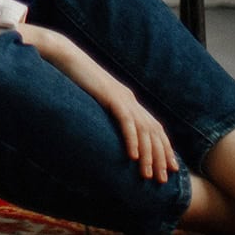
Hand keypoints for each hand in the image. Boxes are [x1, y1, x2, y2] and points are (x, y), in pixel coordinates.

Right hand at [20, 22, 178, 182]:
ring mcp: (122, 97)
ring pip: (143, 131)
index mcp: (128, 100)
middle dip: (160, 157)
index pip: (154, 127)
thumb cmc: (74, 77)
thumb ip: (102, 109)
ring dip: (147, 155)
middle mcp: (130, 99)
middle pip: (153, 132)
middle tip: (162, 179)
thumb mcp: (93, 96)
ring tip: (148, 175)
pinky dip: (132, 140)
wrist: (66, 56)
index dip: (164, 148)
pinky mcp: (111, 97)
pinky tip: (132, 156)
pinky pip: (126, 122)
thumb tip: (103, 126)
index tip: (169, 167)